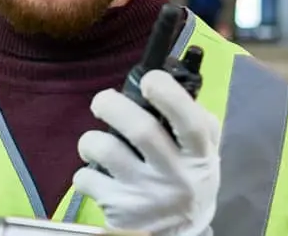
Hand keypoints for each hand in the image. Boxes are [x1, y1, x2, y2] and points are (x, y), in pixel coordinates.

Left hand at [71, 70, 220, 235]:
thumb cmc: (187, 181)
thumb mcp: (204, 155)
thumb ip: (196, 120)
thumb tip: (170, 80)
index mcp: (199, 156)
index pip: (191, 123)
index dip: (170, 96)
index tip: (150, 79)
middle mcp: (175, 176)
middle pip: (141, 130)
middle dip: (113, 105)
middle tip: (103, 102)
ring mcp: (145, 194)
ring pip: (105, 149)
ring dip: (90, 139)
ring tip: (96, 144)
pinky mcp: (118, 209)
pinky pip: (85, 177)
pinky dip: (84, 170)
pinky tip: (96, 175)